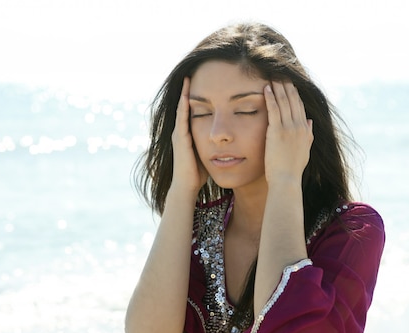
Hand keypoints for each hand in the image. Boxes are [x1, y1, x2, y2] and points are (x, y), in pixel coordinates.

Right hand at [170, 77, 207, 193]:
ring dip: (185, 92)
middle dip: (188, 89)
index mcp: (189, 133)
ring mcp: (179, 133)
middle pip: (185, 104)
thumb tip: (228, 137)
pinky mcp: (180, 138)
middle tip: (193, 70)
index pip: (193, 109)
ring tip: (189, 76)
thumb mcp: (208, 152)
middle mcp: (182, 131)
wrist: (187, 186)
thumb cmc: (199, 173)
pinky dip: (184, 105)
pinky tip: (187, 94)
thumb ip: (214, 143)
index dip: (198, 95)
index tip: (204, 80)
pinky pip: (182, 118)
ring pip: (182, 108)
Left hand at [263, 81, 312, 184]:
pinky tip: (266, 88)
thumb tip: (310, 122)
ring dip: (278, 87)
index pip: (300, 107)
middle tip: (280, 73)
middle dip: (287, 86)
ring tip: (272, 76)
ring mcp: (289, 128)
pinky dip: (270, 97)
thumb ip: (308, 135)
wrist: (287, 180)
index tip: (290, 83)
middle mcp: (299, 126)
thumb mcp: (305, 150)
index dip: (295, 94)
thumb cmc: (292, 169)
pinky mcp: (277, 131)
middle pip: (293, 100)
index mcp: (305, 131)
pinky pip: (274, 109)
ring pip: (284, 102)